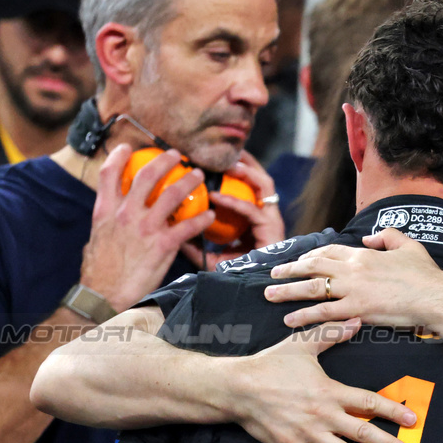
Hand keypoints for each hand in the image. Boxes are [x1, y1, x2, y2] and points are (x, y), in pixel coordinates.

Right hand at [81, 144, 216, 311]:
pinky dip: (201, 219)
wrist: (103, 295)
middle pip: (148, 175)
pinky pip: (188, 226)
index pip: (109, 173)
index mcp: (105, 211)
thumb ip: (107, 223)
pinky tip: (209, 216)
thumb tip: (112, 217)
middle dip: (165, 160)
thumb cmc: (98, 272)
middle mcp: (126, 213)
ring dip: (188, 181)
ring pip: (173, 194)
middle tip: (177, 155)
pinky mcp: (163, 244)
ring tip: (198, 175)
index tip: (128, 147)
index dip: (119, 156)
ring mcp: (146, 227)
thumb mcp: (96, 238)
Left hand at [180, 151, 285, 270]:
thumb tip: (171, 229)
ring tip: (227, 162)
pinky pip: (252, 210)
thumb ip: (196, 243)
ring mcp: (271, 220)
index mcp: (254, 218)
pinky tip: (216, 197)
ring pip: (264, 185)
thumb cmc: (238, 277)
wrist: (254, 294)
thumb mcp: (213, 257)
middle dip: (245, 161)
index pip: (248, 187)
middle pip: (259, 179)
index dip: (235, 171)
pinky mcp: (271, 229)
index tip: (213, 159)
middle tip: (225, 149)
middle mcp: (265, 214)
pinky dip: (233, 201)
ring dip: (247, 171)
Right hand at [230, 321, 418, 442]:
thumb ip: (331, 333)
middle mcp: (323, 416)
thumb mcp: (303, 344)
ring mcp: (308, 435)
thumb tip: (355, 320)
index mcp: (330, 392)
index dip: (392, 411)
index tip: (412, 420)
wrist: (237, 387)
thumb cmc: (271, 364)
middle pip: (362, 433)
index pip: (368, 402)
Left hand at [265, 229, 442, 328]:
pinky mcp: (357, 310)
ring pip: (312, 289)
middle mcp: (353, 270)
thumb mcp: (408, 245)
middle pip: (313, 267)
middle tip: (273, 274)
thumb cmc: (425, 274)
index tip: (299, 260)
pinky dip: (304, 316)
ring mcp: (353, 290)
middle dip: (290, 270)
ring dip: (288, 291)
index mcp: (363, 254)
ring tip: (270, 295)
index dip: (310, 256)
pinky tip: (290, 320)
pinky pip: (324, 313)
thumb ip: (386, 236)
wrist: (434, 296)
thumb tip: (367, 237)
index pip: (329, 252)